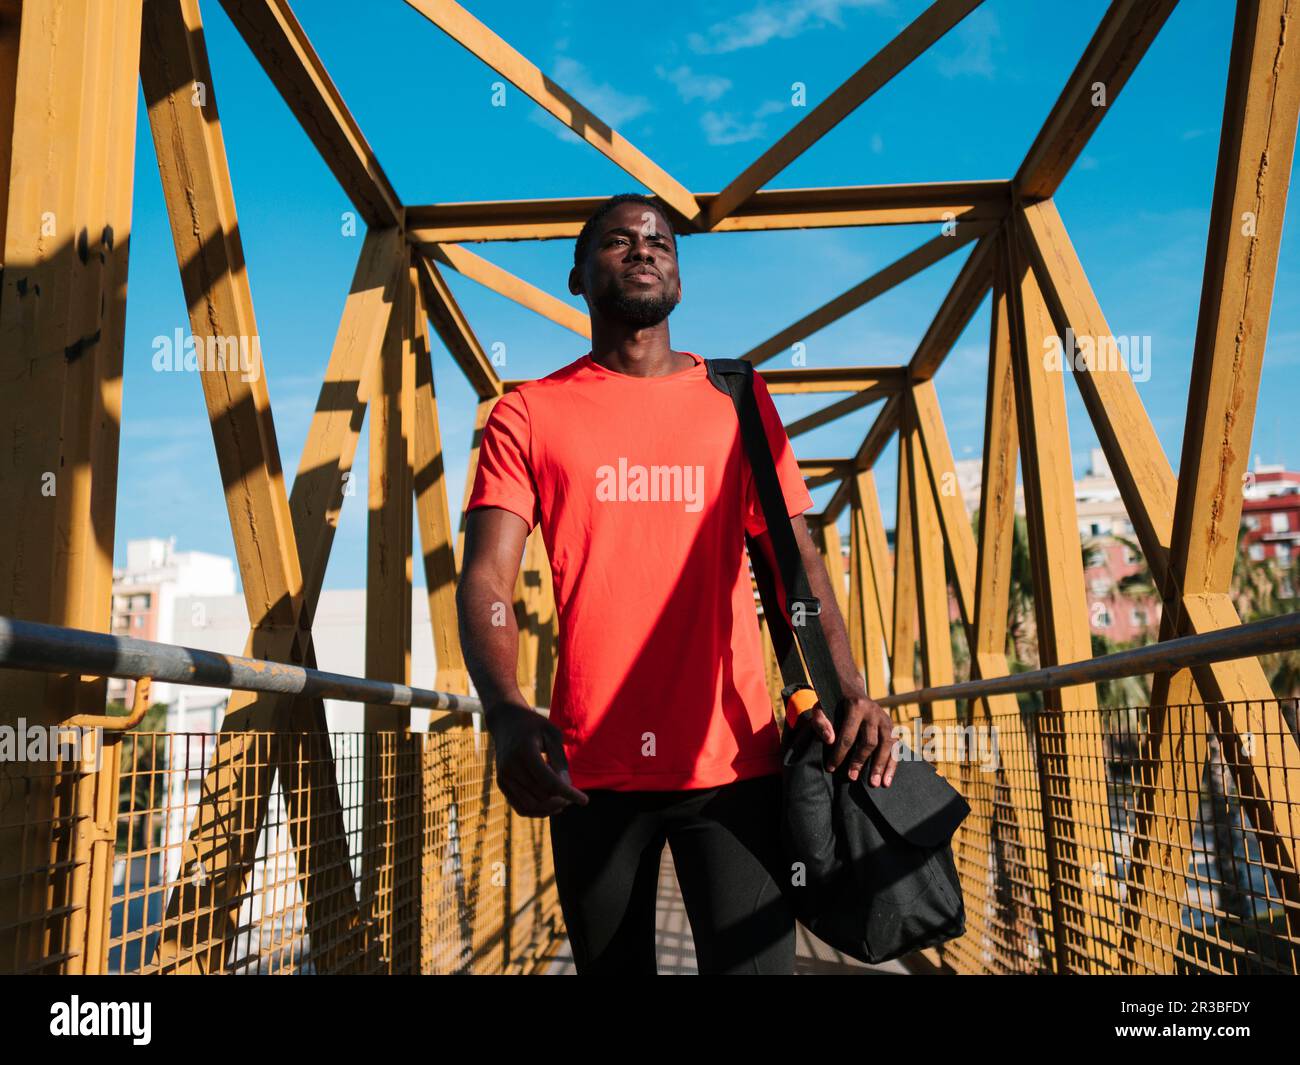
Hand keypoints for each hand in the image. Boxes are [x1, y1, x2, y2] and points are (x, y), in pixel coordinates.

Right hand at [486, 702, 589, 816]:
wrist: (506, 721)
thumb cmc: (534, 725)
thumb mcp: (552, 734)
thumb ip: (560, 760)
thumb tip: (566, 786)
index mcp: (525, 751)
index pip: (549, 782)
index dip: (568, 793)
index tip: (585, 801)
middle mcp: (510, 767)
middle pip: (541, 795)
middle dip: (562, 799)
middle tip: (573, 793)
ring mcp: (503, 777)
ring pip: (531, 806)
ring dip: (550, 808)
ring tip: (564, 801)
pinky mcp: (501, 784)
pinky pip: (521, 807)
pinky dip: (537, 811)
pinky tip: (551, 805)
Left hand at [796, 694, 898, 786]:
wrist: (851, 689)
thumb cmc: (833, 703)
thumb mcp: (821, 707)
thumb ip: (821, 722)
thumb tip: (830, 741)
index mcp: (856, 706)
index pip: (848, 735)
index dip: (839, 753)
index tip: (831, 767)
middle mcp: (874, 712)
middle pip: (870, 742)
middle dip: (860, 761)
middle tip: (851, 778)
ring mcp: (885, 719)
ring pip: (887, 746)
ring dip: (881, 766)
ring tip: (874, 784)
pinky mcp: (892, 726)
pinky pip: (896, 748)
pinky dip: (892, 765)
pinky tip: (887, 780)